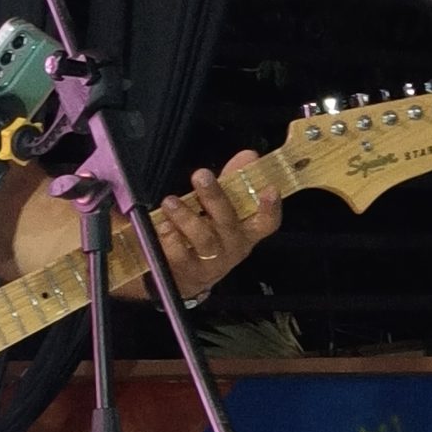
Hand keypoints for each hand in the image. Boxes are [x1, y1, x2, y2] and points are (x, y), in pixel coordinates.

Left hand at [152, 151, 281, 302]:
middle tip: (200, 175)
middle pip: (228, 223)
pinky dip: (169, 238)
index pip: (267, 222)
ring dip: (186, 217)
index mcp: (247, 231)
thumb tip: (248, 155)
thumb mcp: (223, 209)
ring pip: (202, 238)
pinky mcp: (187, 272)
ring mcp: (211, 262)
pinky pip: (179, 254)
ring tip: (170, 202)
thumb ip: (233, 182)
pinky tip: (161, 225)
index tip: (270, 189)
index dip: (270, 207)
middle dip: (215, 197)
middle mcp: (232, 248)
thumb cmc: (209, 234)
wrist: (187, 276)